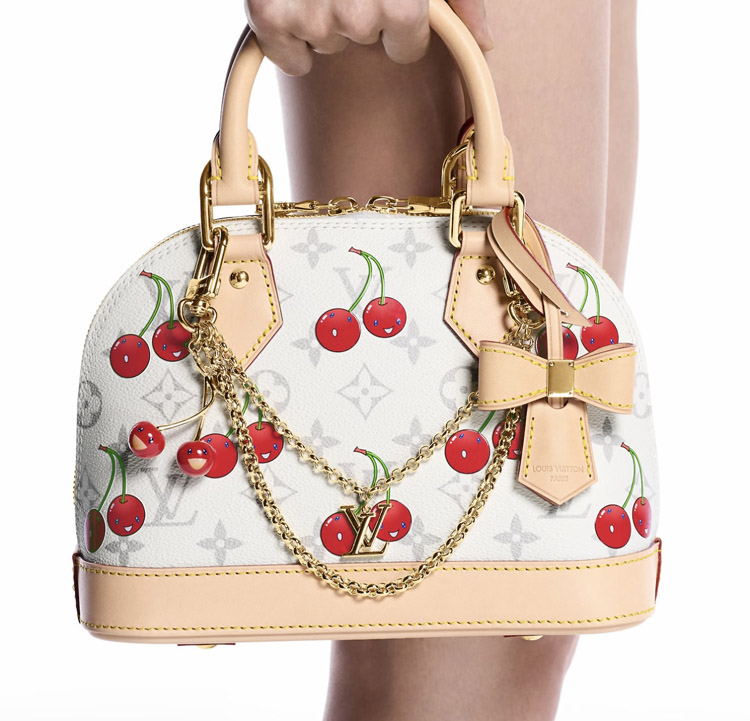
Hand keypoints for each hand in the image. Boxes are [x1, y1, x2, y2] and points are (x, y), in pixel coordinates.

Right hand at [244, 0, 492, 75]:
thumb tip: (484, 41)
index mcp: (401, 0)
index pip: (406, 45)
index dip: (401, 23)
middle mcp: (355, 9)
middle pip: (363, 38)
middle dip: (360, 12)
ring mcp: (309, 12)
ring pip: (326, 44)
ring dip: (324, 19)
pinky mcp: (267, 12)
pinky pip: (288, 58)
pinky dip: (289, 46)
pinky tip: (293, 11)